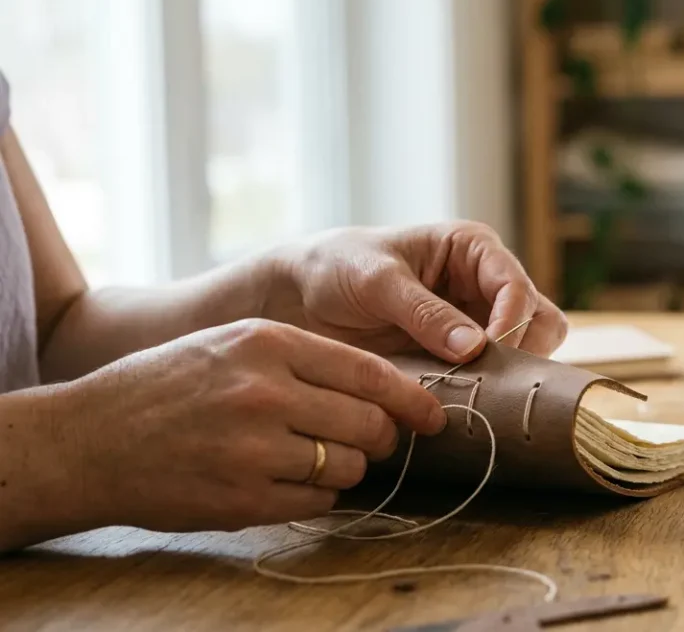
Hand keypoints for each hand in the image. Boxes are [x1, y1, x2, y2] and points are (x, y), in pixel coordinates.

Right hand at [57, 319, 445, 533]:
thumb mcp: (231, 343)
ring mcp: (252, 448)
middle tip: (371, 440)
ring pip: (346, 466)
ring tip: (311, 458)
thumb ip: (304, 358)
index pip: (368, 373)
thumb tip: (385, 386)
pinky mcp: (241, 498)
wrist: (89, 438)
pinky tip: (286, 483)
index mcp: (266, 343)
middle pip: (368, 423)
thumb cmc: (168, 385)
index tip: (433, 414)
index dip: (411, 398)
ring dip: (344, 468)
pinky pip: (315, 503)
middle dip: (379, 437)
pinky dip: (314, 498)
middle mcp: (263, 392)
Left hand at [265, 222, 567, 363]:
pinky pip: (500, 373)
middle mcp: (486, 282)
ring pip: (532, 349)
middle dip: (522, 350)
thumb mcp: (376, 282)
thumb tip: (475, 347)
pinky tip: (465, 398)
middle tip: (486, 378)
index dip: (511, 323)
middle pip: (540, 320)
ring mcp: (481, 319)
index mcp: (473, 248)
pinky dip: (493, 388)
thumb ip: (425, 312)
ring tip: (477, 391)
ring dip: (513, 372)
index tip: (485, 355)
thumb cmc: (337, 269)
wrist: (302, 297)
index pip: (516, 286)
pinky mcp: (467, 353)